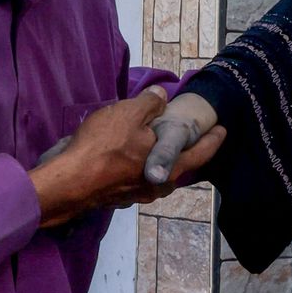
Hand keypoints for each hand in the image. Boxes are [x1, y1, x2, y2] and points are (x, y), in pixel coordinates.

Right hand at [30, 87, 225, 227]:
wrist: (68, 181)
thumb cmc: (104, 146)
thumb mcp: (129, 113)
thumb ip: (150, 104)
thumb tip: (161, 97)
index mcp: (169, 168)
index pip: (200, 153)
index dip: (213, 140)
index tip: (223, 130)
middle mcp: (156, 186)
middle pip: (178, 168)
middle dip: (185, 153)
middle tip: (191, 139)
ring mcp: (134, 194)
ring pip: (155, 175)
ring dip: (158, 160)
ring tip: (156, 145)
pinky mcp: (114, 196)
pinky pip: (133, 178)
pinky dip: (136, 166)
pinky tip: (127, 156)